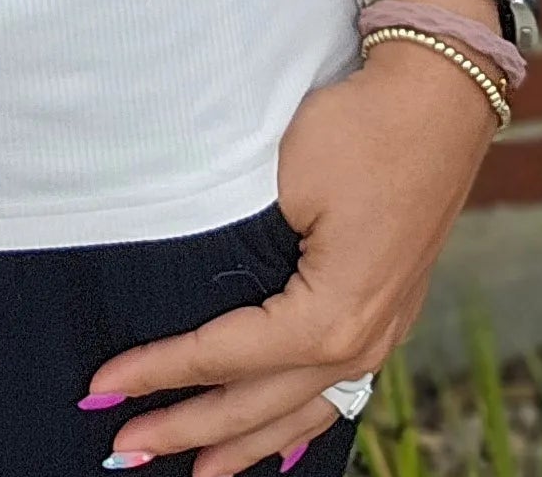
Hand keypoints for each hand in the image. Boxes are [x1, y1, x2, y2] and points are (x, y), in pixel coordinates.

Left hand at [80, 40, 497, 476]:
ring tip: (194, 473)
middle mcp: (359, 344)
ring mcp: (379, 335)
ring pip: (299, 414)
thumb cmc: (359, 132)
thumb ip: (239, 246)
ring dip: (242, 445)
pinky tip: (277, 445)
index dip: (158, 372)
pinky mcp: (385, 316)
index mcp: (328, 320)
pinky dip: (295, 425)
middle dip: (188, 430)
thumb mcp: (284, 181)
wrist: (439, 101)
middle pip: (257, 404)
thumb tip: (192, 284)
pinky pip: (333, 394)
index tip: (102, 386)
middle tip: (123, 447)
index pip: (222, 358)